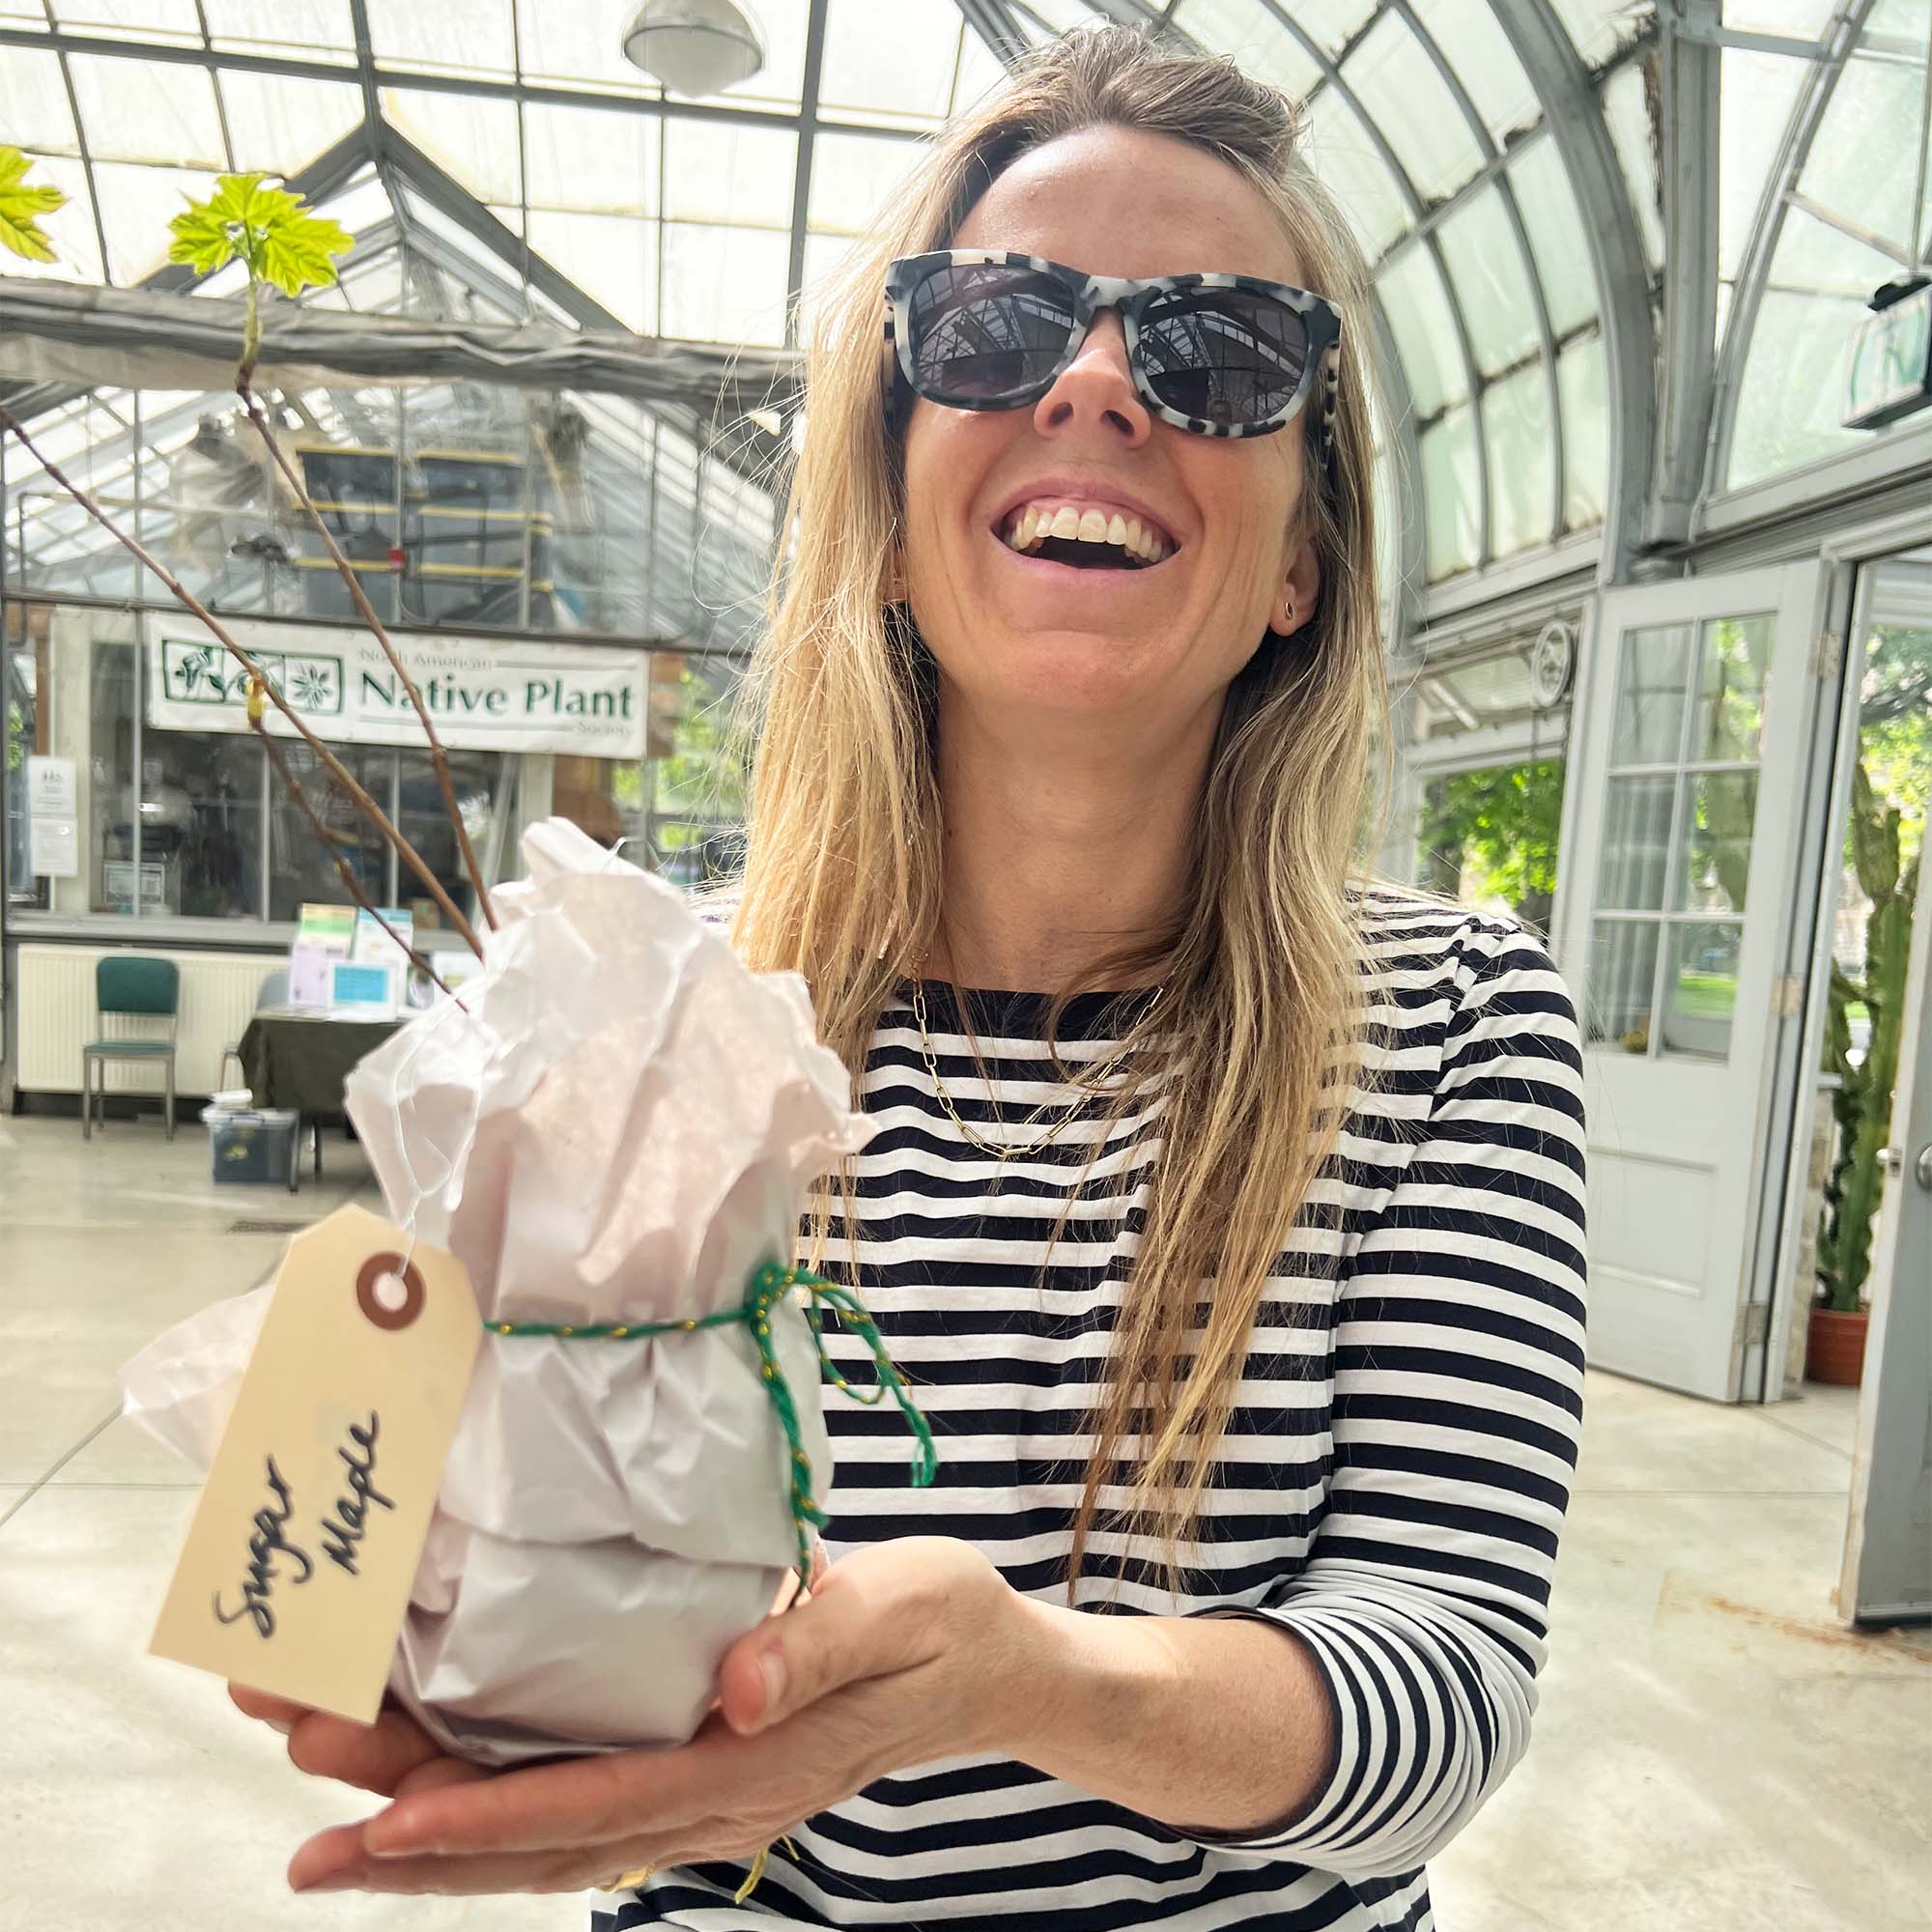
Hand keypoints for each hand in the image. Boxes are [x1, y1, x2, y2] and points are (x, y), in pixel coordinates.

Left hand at [233, 1536, 1035, 1894]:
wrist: (989, 1669)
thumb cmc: (944, 1624)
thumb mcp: (900, 1610)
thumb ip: (818, 1645)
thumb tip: (734, 1687)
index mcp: (751, 1768)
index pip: (595, 1808)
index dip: (482, 1820)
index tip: (377, 1824)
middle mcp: (708, 1808)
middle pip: (540, 1839)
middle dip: (413, 1832)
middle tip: (298, 1814)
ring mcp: (697, 1806)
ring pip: (541, 1842)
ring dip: (428, 1835)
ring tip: (318, 1825)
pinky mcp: (691, 1779)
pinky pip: (571, 1814)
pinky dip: (485, 1818)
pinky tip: (420, 1803)